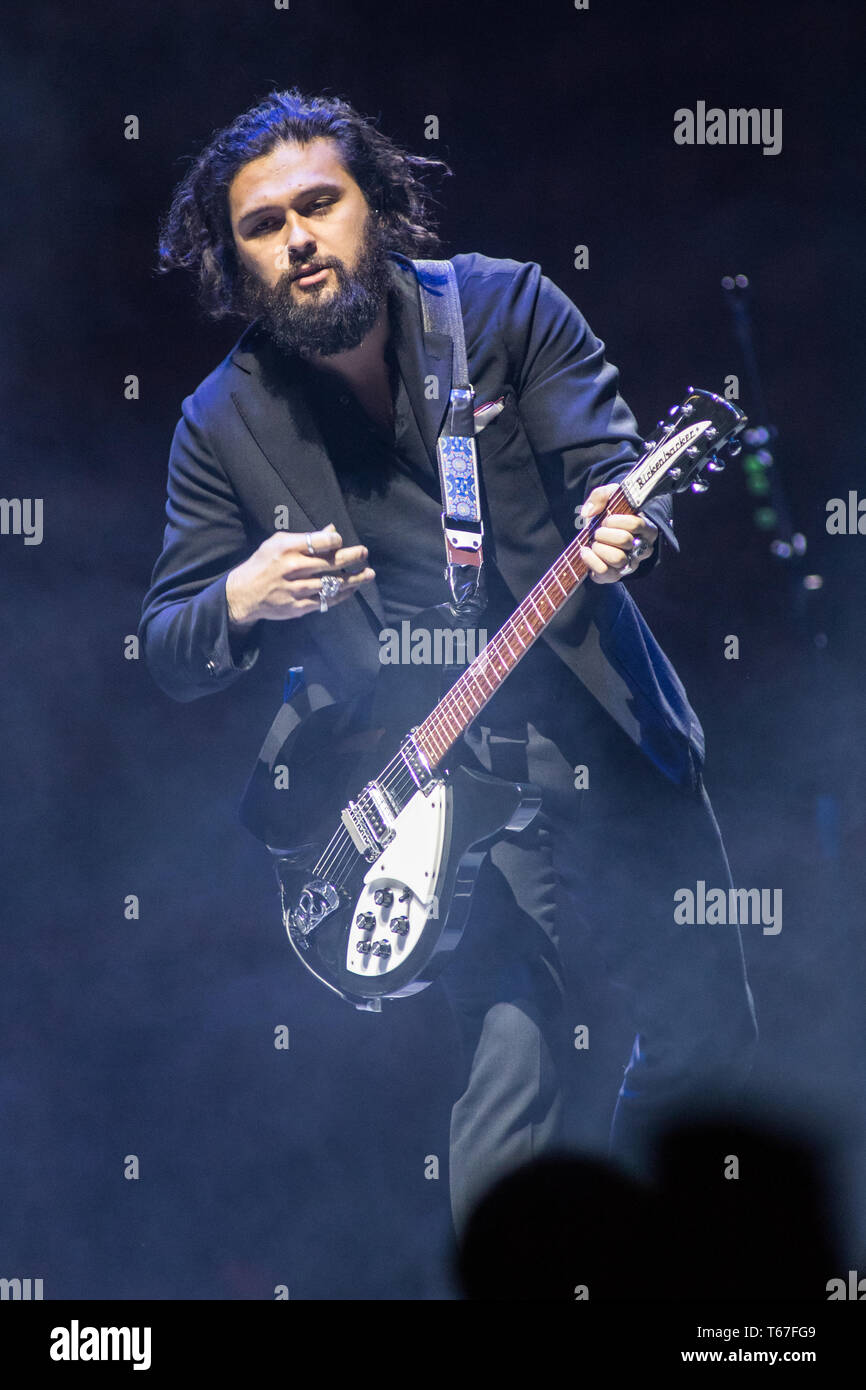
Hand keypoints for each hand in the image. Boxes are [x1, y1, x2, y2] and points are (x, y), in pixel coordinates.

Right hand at [225, 524, 375, 627]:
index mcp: (286, 548)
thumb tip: (332, 531)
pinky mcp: (298, 607)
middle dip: (352, 558)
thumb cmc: (262, 564)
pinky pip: (325, 601)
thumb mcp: (277, 543)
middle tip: (365, 554)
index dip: (336, 540)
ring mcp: (296, 590)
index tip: (343, 541)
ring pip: (332, 584)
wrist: (242, 595)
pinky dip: (341, 595)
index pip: (320, 541)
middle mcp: (292, 568)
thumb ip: (306, 538)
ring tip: (369, 574)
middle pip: (330, 563)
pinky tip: (352, 590)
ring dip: (353, 580)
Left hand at [577, 484, 657, 583]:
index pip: (636, 524)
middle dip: (605, 533)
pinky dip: (591, 561)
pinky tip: (585, 551)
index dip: (616, 520)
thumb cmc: (610, 514)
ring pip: (618, 559)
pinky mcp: (614, 575)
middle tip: (598, 531)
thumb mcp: (609, 497)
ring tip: (594, 543)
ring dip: (600, 548)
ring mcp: (630, 564)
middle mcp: (642, 549)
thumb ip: (600, 496)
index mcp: (647, 529)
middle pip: (625, 541)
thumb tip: (589, 512)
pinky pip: (604, 572)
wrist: (602, 533)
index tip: (607, 519)